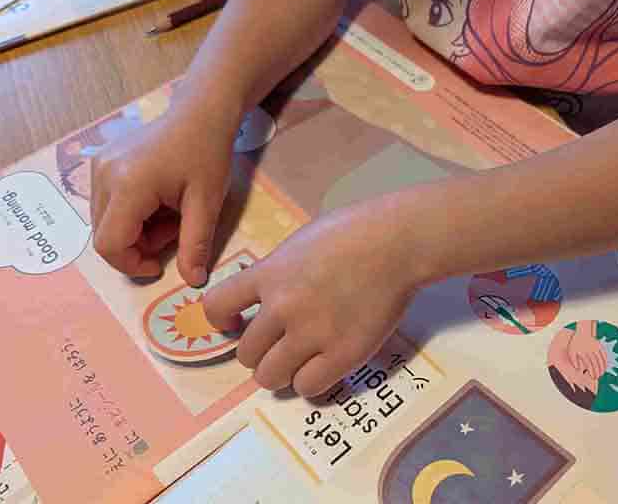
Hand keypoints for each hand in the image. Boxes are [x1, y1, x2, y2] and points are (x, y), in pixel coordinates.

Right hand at [88, 97, 239, 286]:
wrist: (202, 112)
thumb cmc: (208, 153)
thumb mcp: (207, 202)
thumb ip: (196, 244)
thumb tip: (193, 282)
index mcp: (127, 186)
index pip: (110, 244)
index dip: (132, 264)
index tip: (160, 265)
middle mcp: (103, 176)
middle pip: (106, 234)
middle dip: (139, 244)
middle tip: (176, 229)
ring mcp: (97, 167)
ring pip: (106, 221)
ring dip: (136, 229)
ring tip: (171, 211)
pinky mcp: (100, 163)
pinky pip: (107, 203)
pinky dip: (131, 213)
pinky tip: (159, 199)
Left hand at [202, 199, 421, 398]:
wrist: (401, 241)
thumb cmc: (358, 231)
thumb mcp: (303, 242)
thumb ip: (279, 272)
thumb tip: (267, 298)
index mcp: (269, 274)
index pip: (216, 307)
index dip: (223, 320)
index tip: (237, 322)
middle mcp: (282, 307)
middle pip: (246, 353)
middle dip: (261, 352)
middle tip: (282, 345)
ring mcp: (312, 333)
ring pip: (270, 377)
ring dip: (281, 372)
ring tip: (300, 362)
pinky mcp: (344, 353)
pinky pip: (308, 386)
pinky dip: (311, 381)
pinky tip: (324, 367)